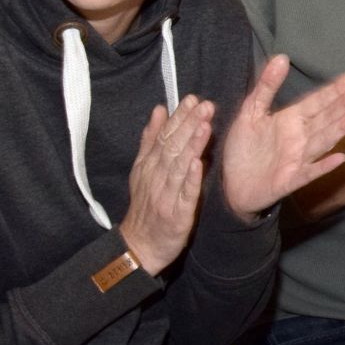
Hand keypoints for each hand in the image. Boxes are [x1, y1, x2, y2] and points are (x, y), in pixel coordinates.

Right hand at [119, 96, 215, 274]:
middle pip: (172, 146)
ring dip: (192, 145)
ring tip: (205, 125)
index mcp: (149, 165)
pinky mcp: (176, 214)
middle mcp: (156, 177)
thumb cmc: (146, 205)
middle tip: (205, 105)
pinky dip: (190, 179)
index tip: (193, 98)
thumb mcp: (142, 170)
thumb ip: (151, 140)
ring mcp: (165, 195)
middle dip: (189, 124)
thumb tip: (159, 109)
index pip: (164, 136)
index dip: (179, 117)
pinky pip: (184, 194)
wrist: (139, 245)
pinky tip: (199, 163)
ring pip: (179, 166)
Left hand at [220, 56, 344, 218]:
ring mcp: (298, 158)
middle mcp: (300, 137)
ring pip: (324, 140)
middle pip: (326, 118)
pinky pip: (310, 172)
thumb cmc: (243, 148)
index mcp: (291, 119)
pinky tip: (340, 158)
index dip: (334, 90)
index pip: (317, 102)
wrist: (230, 185)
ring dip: (341, 128)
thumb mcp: (250, 111)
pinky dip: (324, 166)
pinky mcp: (290, 179)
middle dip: (344, 104)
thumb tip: (282, 56)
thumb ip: (266, 86)